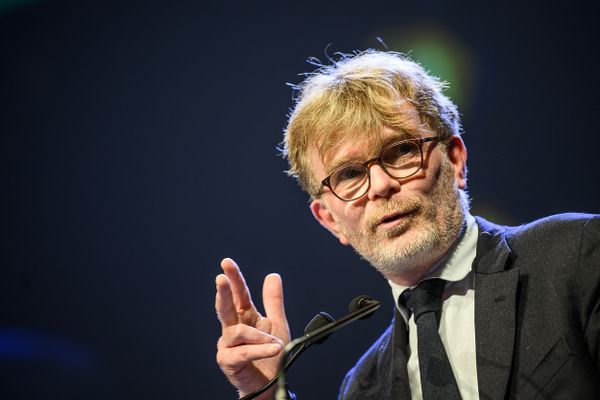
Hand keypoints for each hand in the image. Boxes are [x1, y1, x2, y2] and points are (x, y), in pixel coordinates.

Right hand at [215, 258, 290, 398]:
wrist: (270, 385)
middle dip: (223, 292)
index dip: (234, 278)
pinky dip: (260, 349)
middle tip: (220, 279)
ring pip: (239, 332)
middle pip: (226, 307)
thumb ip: (273, 301)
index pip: (238, 294)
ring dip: (260, 336)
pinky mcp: (228, 362)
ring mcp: (228, 345)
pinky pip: (244, 352)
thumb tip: (272, 275)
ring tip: (276, 343)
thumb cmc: (270, 356)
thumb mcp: (277, 324)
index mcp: (245, 317)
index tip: (227, 263)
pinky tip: (273, 348)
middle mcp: (233, 329)